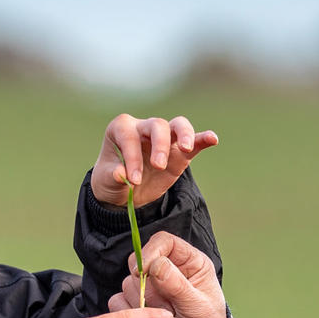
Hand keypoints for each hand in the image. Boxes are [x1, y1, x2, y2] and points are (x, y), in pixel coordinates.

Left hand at [91, 114, 218, 208]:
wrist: (124, 192)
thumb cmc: (111, 180)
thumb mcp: (106, 181)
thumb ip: (112, 176)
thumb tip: (120, 173)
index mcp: (121, 129)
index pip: (129, 136)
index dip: (132, 157)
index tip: (133, 180)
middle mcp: (143, 128)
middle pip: (157, 125)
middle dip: (159, 145)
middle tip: (158, 166)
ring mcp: (164, 138)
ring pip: (178, 126)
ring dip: (184, 135)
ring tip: (186, 149)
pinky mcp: (179, 152)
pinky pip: (193, 141)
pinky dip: (203, 138)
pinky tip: (213, 139)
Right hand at [109, 232, 226, 317]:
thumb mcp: (199, 309)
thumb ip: (179, 285)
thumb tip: (157, 264)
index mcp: (190, 265)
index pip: (164, 242)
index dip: (151, 252)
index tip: (145, 271)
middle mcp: (168, 274)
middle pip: (139, 263)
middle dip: (146, 286)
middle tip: (164, 307)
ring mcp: (150, 291)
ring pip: (127, 284)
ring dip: (140, 305)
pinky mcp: (136, 309)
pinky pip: (119, 304)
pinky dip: (129, 316)